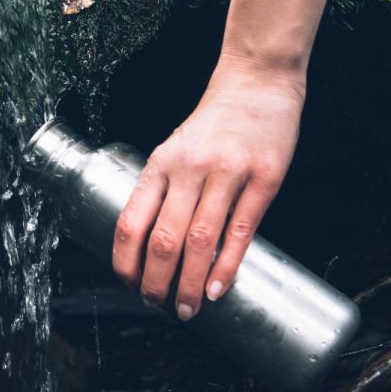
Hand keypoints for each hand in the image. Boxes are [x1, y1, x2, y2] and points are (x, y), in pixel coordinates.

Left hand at [111, 54, 304, 319]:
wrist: (257, 82)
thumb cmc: (214, 123)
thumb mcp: (175, 149)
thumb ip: (163, 190)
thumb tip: (150, 247)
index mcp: (161, 163)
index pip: (131, 220)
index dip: (126, 261)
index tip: (129, 284)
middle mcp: (190, 168)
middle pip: (163, 239)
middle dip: (156, 282)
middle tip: (157, 305)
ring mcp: (228, 173)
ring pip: (200, 241)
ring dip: (190, 284)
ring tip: (187, 309)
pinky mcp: (264, 178)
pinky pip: (241, 231)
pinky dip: (226, 266)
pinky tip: (218, 289)